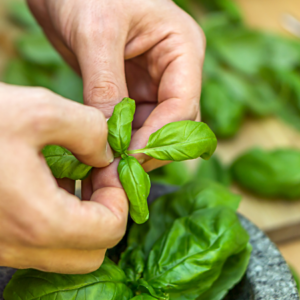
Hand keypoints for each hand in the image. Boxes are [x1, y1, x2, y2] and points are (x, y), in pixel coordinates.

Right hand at [0, 83, 127, 273]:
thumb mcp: (38, 111)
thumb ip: (88, 131)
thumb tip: (105, 154)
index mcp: (40, 221)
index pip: (111, 230)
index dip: (119, 196)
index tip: (107, 166)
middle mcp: (21, 247)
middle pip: (93, 250)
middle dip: (105, 211)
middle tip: (94, 175)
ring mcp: (4, 249)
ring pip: (67, 250)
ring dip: (82, 215)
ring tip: (71, 175)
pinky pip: (40, 241)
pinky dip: (56, 217)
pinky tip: (45, 181)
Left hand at [27, 0, 204, 170]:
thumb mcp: (97, 33)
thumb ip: (106, 85)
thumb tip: (110, 136)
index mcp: (182, 49)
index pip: (183, 105)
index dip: (159, 138)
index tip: (130, 159)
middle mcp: (175, 70)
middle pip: (175, 123)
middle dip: (150, 149)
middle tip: (121, 172)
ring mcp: (155, 83)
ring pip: (156, 128)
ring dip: (137, 150)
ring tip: (113, 168)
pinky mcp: (134, 92)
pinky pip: (137, 125)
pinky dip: (125, 142)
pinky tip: (108, 152)